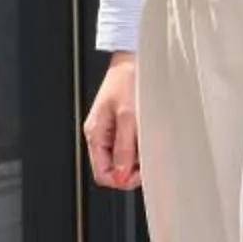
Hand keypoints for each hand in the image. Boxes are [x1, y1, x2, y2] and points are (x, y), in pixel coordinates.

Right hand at [83, 57, 140, 190]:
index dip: (120, 179)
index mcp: (94, 134)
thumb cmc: (127, 82)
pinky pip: (127, 148)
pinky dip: (138, 148)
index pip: (101, 173)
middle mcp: (99, 135)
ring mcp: (109, 131)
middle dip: (130, 169)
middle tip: (147, 160)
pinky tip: (146, 138)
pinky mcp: (120, 127)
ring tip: (147, 144)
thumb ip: (124, 148)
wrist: (132, 62)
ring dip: (136, 158)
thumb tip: (121, 175)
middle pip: (111, 169)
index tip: (138, 174)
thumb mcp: (128, 117)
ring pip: (121, 160)